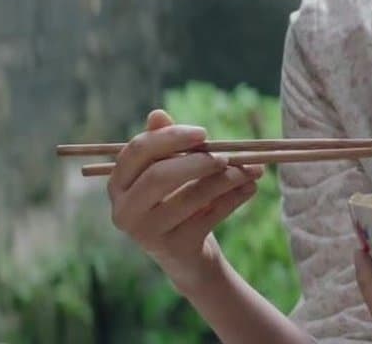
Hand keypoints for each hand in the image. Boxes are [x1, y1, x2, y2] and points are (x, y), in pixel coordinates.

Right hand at [106, 109, 263, 290]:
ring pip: (191, 197)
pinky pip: (210, 217)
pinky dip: (234, 199)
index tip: (204, 133)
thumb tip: (157, 114)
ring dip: (226, 179)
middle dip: (198, 161)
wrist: (187, 257)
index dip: (171, 137)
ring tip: (253, 169)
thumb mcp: (169, 172)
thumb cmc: (176, 201)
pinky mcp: (174, 249)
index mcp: (119, 184)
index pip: (137, 151)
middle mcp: (124, 210)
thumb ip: (164, 144)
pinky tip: (251, 188)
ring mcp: (147, 233)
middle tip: (226, 156)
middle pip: (159, 176)